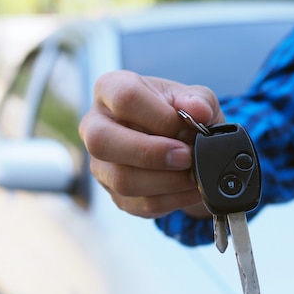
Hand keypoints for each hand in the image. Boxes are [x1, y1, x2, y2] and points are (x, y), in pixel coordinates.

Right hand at [79, 70, 223, 218]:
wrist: (180, 142)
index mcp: (110, 90)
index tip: (187, 128)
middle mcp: (94, 126)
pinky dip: (172, 199)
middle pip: (101, 141)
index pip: (124, 98)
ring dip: (167, 181)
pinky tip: (190, 189)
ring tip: (194, 174)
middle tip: (186, 156)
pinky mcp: (113, 193)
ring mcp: (100, 163)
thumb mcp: (195, 98)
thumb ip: (199, 101)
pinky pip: (139, 203)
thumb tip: (198, 110)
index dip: (160, 117)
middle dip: (151, 153)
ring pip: (121, 179)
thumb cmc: (178, 113)